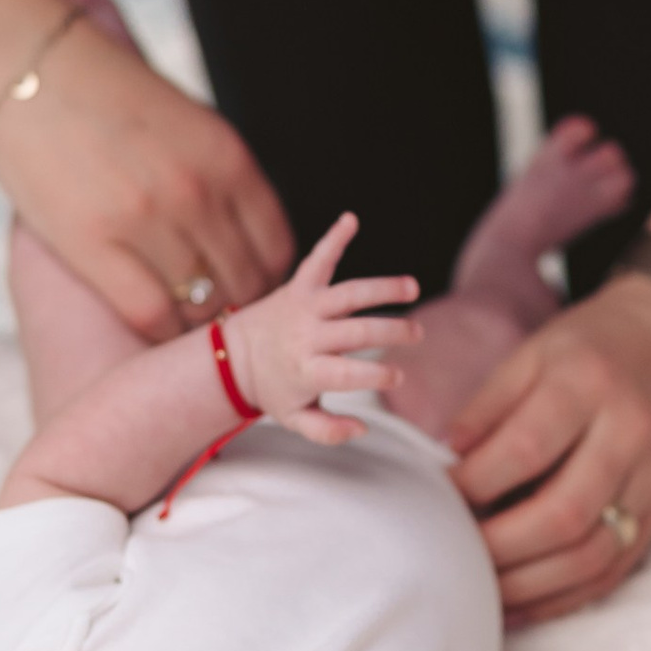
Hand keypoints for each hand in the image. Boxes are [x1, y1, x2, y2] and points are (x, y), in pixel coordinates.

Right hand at [0, 0, 294, 337]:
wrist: (28, 66)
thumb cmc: (104, 92)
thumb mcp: (187, 121)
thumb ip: (218, 176)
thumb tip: (239, 238)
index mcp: (228, 157)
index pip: (275, 247)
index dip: (266, 278)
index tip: (245, 286)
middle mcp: (198, 190)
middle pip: (245, 283)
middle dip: (236, 306)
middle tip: (216, 314)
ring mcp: (147, 219)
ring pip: (201, 306)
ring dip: (197, 323)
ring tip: (183, 321)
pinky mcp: (93, 242)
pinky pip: (150, 313)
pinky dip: (160, 330)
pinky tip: (153, 326)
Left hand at [221, 213, 417, 440]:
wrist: (234, 357)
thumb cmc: (274, 388)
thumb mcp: (296, 419)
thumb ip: (328, 431)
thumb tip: (362, 427)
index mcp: (305, 370)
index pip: (344, 373)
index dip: (373, 376)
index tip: (397, 376)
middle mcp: (306, 336)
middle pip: (355, 331)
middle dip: (390, 331)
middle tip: (416, 334)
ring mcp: (304, 307)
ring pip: (348, 294)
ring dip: (382, 288)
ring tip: (411, 287)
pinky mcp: (298, 286)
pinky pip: (317, 259)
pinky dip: (333, 238)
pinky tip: (351, 219)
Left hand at [449, 272, 650, 622]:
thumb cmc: (593, 346)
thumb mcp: (535, 352)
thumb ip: (489, 405)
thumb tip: (445, 460)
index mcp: (589, 383)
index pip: (527, 449)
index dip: (475, 483)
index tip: (441, 496)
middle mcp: (630, 432)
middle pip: (564, 513)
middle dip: (500, 546)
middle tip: (456, 552)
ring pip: (593, 553)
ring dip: (531, 584)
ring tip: (484, 588)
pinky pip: (616, 568)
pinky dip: (567, 595)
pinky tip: (525, 603)